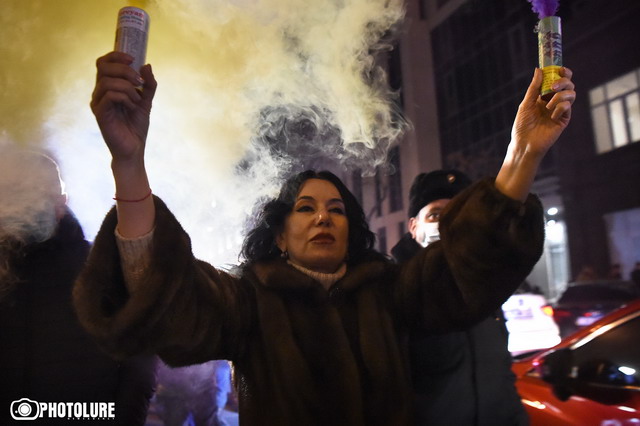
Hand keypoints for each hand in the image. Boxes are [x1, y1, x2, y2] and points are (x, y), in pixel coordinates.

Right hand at [90, 52, 156, 166]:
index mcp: (108, 87)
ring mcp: (98, 102)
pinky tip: (132, 107)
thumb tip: (147, 65)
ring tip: (138, 100)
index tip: (133, 58)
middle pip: (103, 67)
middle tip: (139, 81)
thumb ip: (148, 85)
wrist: (134, 148)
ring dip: (127, 87)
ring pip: (107, 81)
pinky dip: (125, 97)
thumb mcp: (146, 101)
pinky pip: (109, 95)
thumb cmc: (136, 126)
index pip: (103, 63)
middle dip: (124, 70)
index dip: (116, 56)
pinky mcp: (100, 113)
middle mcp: (100, 92)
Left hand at [511, 67, 575, 156]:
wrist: (525, 143)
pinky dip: (560, 107)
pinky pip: (568, 106)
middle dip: (563, 81)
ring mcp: (560, 110)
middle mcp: (554, 101)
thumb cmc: (522, 125)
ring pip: (571, 93)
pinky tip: (551, 116)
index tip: (560, 68)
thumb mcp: (526, 104)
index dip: (561, 72)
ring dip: (560, 96)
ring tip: (548, 106)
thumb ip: (534, 87)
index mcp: (544, 96)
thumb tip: (539, 69)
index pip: (557, 79)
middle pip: (568, 84)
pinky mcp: (564, 119)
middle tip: (553, 86)